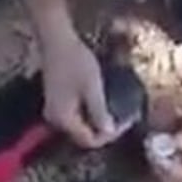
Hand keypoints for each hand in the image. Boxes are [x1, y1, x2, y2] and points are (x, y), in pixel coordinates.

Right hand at [40, 30, 128, 148]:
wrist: (57, 41)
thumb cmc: (75, 62)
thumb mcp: (92, 87)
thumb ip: (100, 112)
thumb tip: (110, 132)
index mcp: (64, 119)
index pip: (89, 140)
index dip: (110, 135)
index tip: (127, 121)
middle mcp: (56, 120)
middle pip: (84, 136)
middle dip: (105, 130)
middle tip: (125, 117)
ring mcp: (55, 111)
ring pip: (81, 126)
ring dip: (99, 122)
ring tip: (117, 111)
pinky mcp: (57, 102)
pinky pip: (77, 116)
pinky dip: (91, 113)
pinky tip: (103, 103)